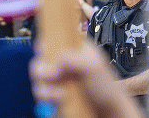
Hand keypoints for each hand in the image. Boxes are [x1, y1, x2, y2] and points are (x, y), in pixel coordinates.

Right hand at [29, 41, 143, 116]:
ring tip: (60, 96)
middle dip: (42, 71)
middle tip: (51, 78)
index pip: (54, 38)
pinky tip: (59, 101)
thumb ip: (72, 59)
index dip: (45, 46)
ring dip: (46, 89)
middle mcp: (66, 62)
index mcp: (76, 49)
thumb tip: (54, 60)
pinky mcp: (56, 93)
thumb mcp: (92, 68)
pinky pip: (43, 92)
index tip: (44, 56)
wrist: (108, 114)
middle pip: (41, 59)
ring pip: (39, 78)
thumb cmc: (107, 90)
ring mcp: (60, 78)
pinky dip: (47, 98)